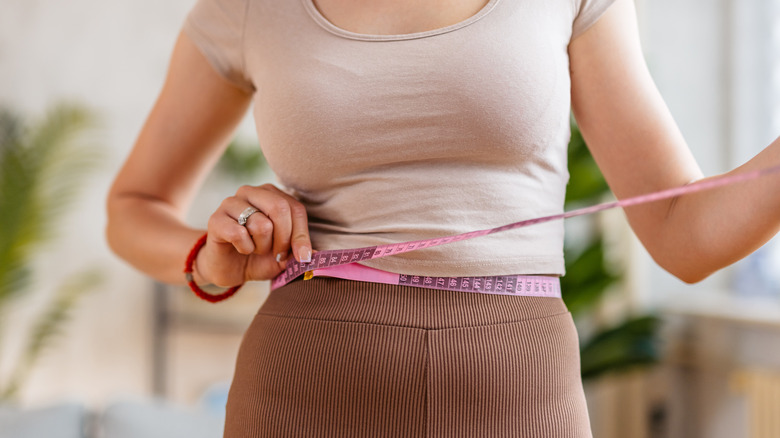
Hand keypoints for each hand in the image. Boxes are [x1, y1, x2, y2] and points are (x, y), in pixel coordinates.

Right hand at [195, 184, 311, 286]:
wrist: (229, 269)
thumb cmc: (260, 257)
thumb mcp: (287, 255)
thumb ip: (301, 250)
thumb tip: (320, 254)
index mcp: (272, 195)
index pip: (296, 209)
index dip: (301, 236)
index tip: (301, 257)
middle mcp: (252, 192)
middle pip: (280, 209)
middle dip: (283, 240)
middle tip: (277, 254)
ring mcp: (231, 202)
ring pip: (261, 224)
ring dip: (262, 246)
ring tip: (255, 248)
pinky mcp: (216, 218)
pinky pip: (239, 234)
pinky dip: (244, 248)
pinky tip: (240, 248)